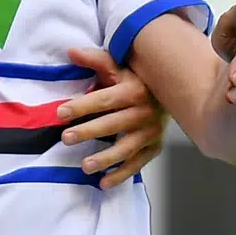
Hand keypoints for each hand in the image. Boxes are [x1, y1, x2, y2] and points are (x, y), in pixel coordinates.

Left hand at [57, 47, 168, 189]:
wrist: (175, 92)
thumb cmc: (138, 79)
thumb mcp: (119, 66)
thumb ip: (95, 60)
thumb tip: (70, 51)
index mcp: (133, 90)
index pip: (104, 99)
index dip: (82, 106)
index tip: (61, 112)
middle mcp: (145, 112)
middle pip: (113, 124)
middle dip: (88, 132)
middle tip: (66, 139)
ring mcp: (151, 132)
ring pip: (127, 148)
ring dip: (106, 159)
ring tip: (85, 166)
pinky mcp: (155, 147)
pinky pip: (137, 164)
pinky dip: (121, 175)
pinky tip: (103, 183)